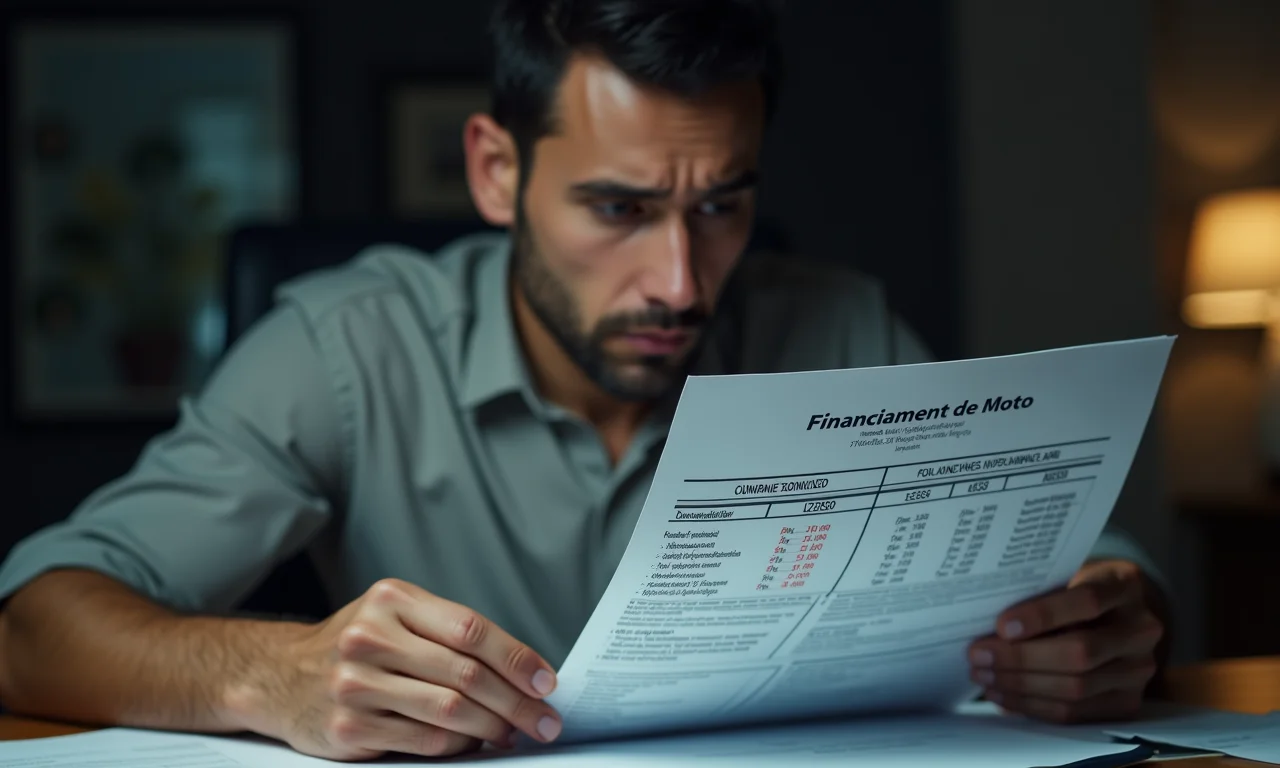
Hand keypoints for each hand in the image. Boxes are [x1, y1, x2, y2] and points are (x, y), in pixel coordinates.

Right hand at [236, 579, 561, 759]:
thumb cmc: (358, 645)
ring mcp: (355, 683)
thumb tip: (523, 672)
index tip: (547, 682)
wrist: (278, 674)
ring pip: (449, 710)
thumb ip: (449, 634)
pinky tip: (475, 743)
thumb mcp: (395, 616)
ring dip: (493, 727)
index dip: (516, 658)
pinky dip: (459, 745)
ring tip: (515, 734)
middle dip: (517, 702)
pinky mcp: (348, 726)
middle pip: (466, 674)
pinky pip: (423, 740)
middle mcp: (371, 636)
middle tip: (546, 720)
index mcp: (392, 599)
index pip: (470, 629)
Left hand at [967, 559, 1164, 723]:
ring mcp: (1139, 669)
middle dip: (1022, 658)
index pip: (1087, 601)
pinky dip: (1033, 706)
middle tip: (979, 655)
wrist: (1119, 615)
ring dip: (1021, 685)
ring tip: (984, 676)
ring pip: (1077, 687)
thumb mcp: (1065, 576)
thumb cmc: (1076, 589)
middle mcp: (1142, 630)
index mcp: (1126, 586)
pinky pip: (1076, 712)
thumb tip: (988, 626)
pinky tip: (1002, 695)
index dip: (1043, 615)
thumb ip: (1038, 594)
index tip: (1002, 625)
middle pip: (1080, 652)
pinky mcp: (1127, 701)